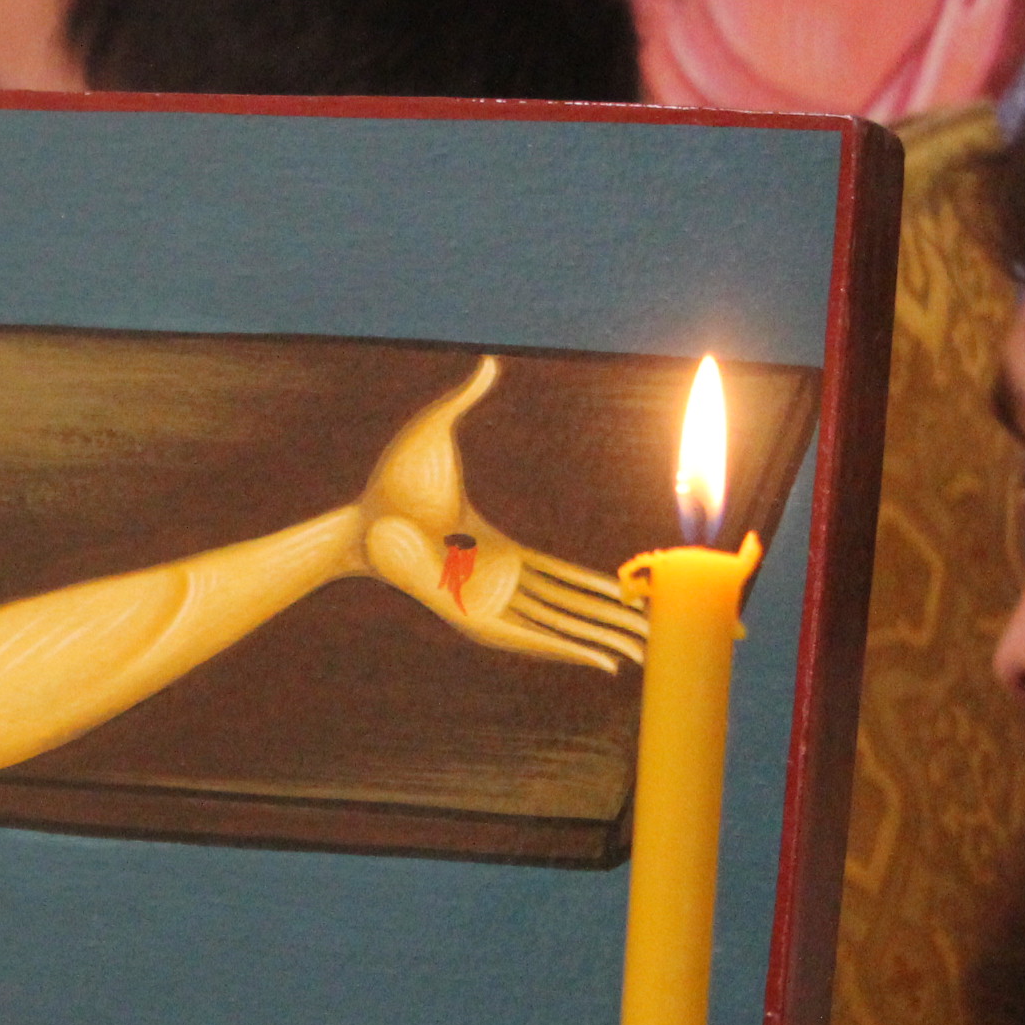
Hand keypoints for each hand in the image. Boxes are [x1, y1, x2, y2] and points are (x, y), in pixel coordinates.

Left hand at [356, 357, 645, 670]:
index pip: (565, 576)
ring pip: (562, 627)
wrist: (361, 518)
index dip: (603, 588)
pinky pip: (533, 639)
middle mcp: (499, 581)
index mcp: (499, 549)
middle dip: (618, 622)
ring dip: (605, 640)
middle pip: (573, 607)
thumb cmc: (392, 484)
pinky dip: (568, 650)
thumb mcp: (438, 431)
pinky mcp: (478, 619)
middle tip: (662, 634)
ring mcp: (490, 602)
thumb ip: (467, 398)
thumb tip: (489, 362)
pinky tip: (602, 662)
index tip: (637, 594)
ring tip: (648, 650)